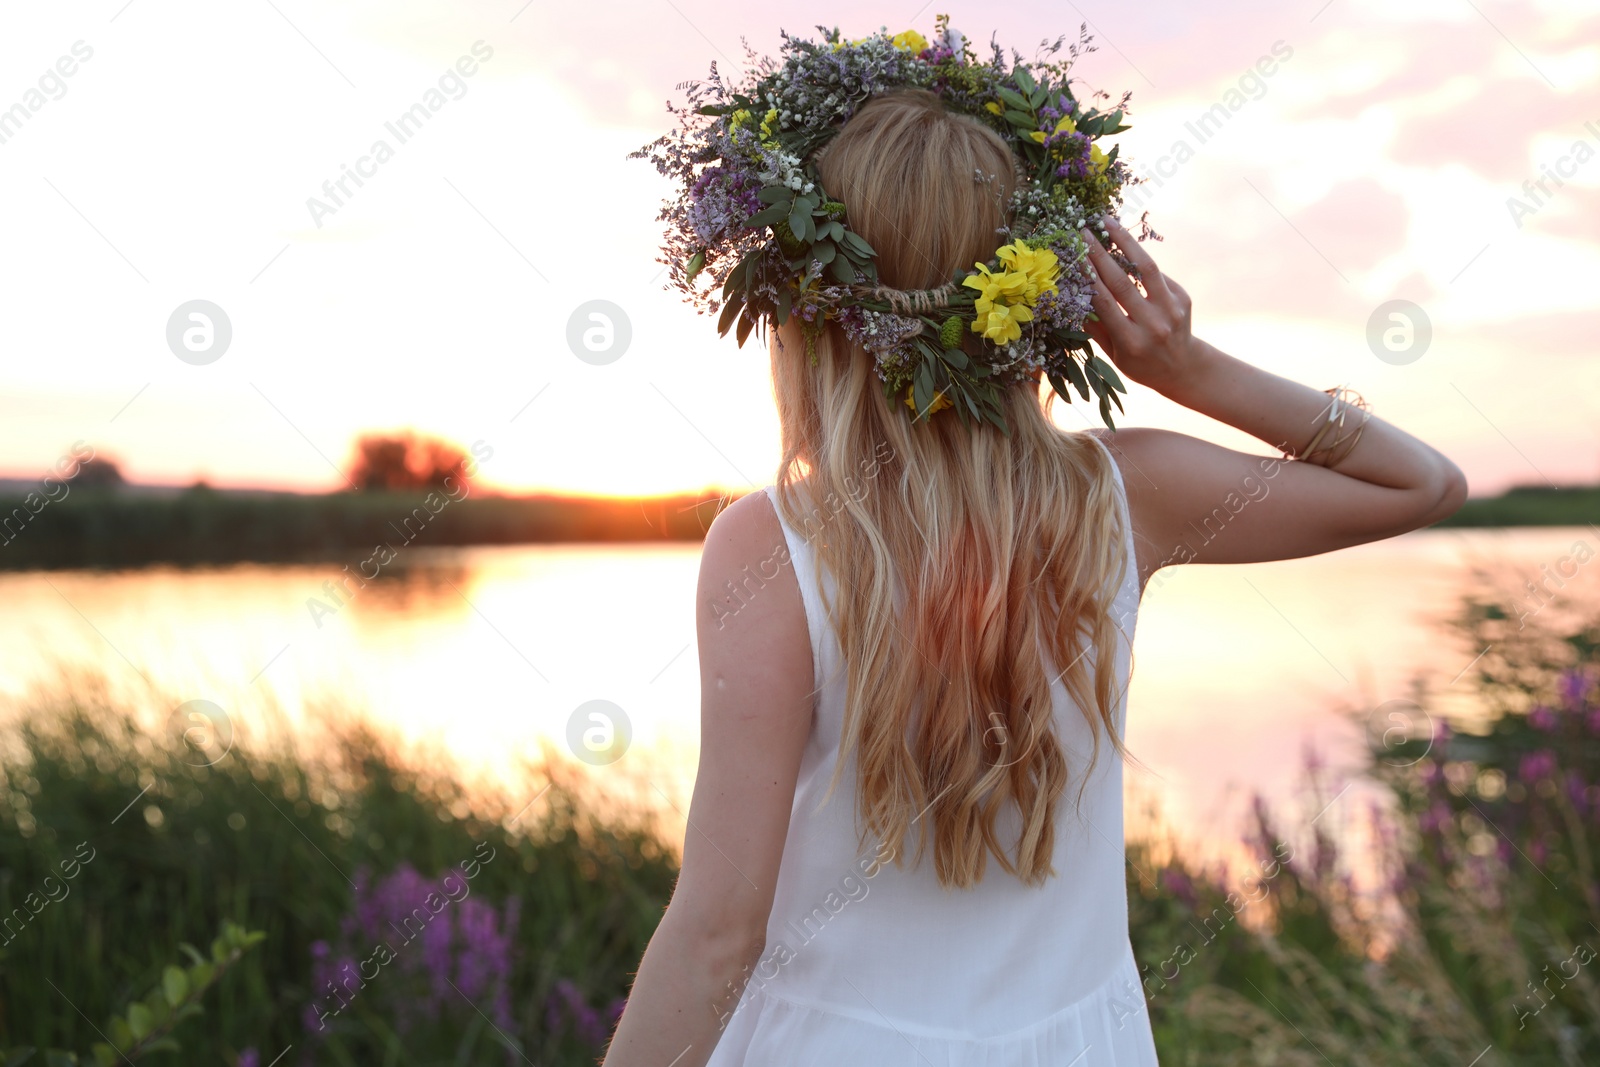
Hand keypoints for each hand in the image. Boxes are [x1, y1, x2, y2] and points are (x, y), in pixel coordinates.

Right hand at [1079, 216, 1204, 396]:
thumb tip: (1074, 294)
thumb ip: (1096, 326)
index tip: (1073, 255)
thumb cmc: (1139, 363)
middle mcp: (1153, 324)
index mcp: (1131, 341)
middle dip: (1100, 254)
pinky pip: (1156, 274)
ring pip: (1145, 267)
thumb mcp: (1114, 354)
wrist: (1183, 368)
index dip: (1088, 277)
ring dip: (1125, 241)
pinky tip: (1125, 246)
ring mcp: (1171, 309)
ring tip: (1109, 223)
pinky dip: (1139, 259)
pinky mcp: (1182, 298)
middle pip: (1122, 282)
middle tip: (1085, 232)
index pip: (1104, 302)